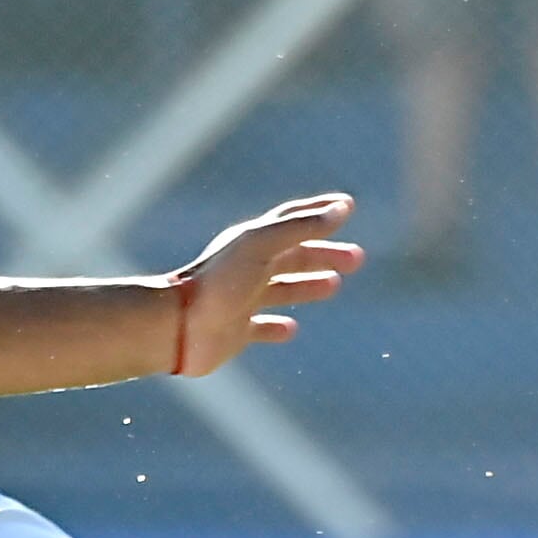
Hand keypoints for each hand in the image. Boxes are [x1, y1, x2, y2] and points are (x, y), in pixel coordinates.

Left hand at [169, 192, 359, 375]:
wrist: (179, 327)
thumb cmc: (219, 282)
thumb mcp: (263, 245)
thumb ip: (301, 226)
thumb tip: (343, 208)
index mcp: (253, 242)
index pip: (293, 220)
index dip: (320, 212)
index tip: (347, 206)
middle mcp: (248, 268)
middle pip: (293, 255)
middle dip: (325, 253)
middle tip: (358, 258)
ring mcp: (242, 300)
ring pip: (282, 288)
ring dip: (308, 285)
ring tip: (335, 285)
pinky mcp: (235, 331)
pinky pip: (260, 327)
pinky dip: (278, 326)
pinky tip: (291, 330)